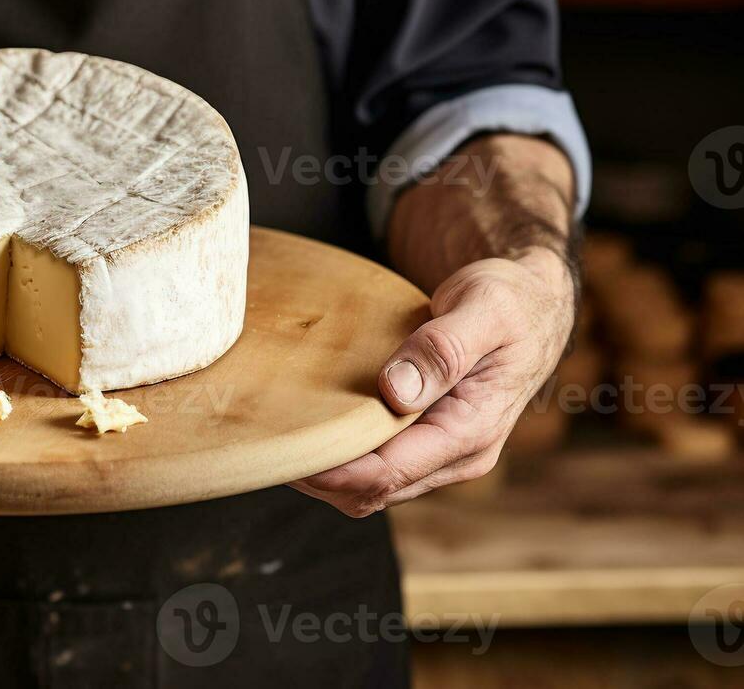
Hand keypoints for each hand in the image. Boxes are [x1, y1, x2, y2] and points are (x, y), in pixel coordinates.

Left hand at [291, 249, 574, 516]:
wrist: (529, 303)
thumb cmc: (510, 301)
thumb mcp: (485, 310)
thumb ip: (444, 349)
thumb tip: (397, 391)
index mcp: (473, 431)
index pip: (389, 475)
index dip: (333, 472)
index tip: (286, 453)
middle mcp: (458, 455)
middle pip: (373, 493)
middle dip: (319, 478)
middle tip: (264, 446)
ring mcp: (441, 453)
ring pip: (371, 487)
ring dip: (326, 471)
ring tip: (278, 437)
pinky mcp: (426, 440)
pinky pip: (376, 465)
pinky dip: (341, 455)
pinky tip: (310, 425)